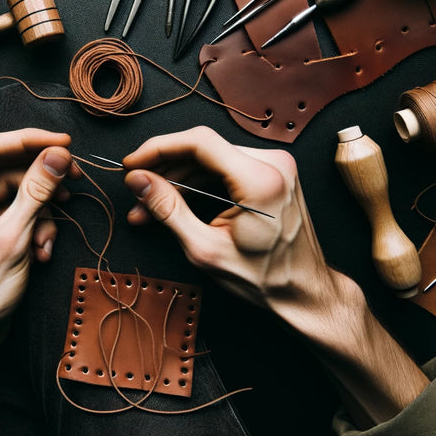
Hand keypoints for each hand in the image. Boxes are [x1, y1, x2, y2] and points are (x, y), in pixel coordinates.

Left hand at [0, 129, 77, 334]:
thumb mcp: (13, 238)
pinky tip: (40, 251)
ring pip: (16, 192)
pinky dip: (34, 227)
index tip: (63, 143)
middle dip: (41, 181)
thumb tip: (57, 156)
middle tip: (74, 178)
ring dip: (41, 212)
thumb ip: (37, 191)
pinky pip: (15, 212)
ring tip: (47, 239)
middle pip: (7, 169)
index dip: (29, 141)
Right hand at [123, 127, 428, 425]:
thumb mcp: (205, 249)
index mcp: (260, 179)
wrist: (304, 292)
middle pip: (203, 149)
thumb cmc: (263, 278)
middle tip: (135, 193)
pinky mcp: (272, 173)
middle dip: (164, 171)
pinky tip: (174, 203)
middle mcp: (273, 163)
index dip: (158, 148)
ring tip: (147, 208)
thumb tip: (137, 180)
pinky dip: (198, 184)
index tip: (131, 164)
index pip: (199, 142)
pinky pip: (225, 168)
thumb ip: (168, 210)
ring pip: (210, 159)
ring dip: (177, 180)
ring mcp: (276, 166)